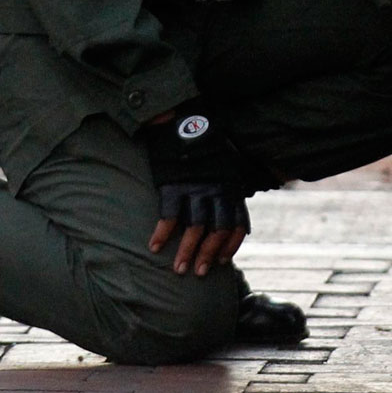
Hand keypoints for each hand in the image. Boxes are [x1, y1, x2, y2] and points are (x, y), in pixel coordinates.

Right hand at [143, 104, 252, 276]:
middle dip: (208, 255)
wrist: (182, 119)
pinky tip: (154, 246)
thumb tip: (228, 213)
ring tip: (178, 269)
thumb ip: (226, 189)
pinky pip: (169, 215)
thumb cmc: (203, 146)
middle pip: (217, 231)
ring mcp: (196, 188)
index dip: (230, 246)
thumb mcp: (224, 166)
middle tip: (197, 273)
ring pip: (195, 228)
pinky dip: (162, 233)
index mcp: (231, 187)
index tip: (221, 262)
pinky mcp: (174, 185)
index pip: (237, 224)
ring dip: (186, 251)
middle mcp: (217, 190)